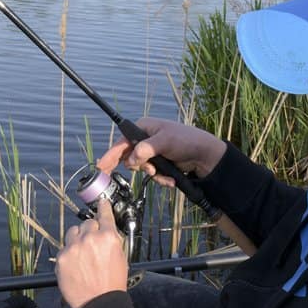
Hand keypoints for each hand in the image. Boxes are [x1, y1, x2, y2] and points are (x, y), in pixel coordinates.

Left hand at [55, 199, 128, 307]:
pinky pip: (64, 248)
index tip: (102, 203)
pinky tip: (76, 265)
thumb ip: (111, 240)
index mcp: (108, 237)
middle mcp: (90, 239)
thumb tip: (105, 231)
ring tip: (83, 254)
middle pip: (87, 223)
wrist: (99, 304)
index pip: (104, 215)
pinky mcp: (61, 258)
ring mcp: (74, 247)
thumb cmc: (112, 284)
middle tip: (93, 244)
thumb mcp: (121, 257)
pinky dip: (69, 253)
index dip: (103, 207)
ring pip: (73, 232)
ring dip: (78, 238)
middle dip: (91, 231)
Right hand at [98, 117, 225, 185]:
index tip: (101, 168)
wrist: (205, 155)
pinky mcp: (159, 164)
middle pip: (129, 158)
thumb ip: (146, 149)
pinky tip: (170, 178)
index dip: (111, 156)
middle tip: (150, 169)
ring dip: (153, 174)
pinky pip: (152, 174)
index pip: (122, 143)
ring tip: (164, 172)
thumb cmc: (186, 141)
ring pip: (141, 168)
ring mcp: (152, 153)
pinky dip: (161, 178)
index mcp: (143, 128)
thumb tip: (131, 159)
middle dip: (141, 166)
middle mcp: (145, 139)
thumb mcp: (165, 141)